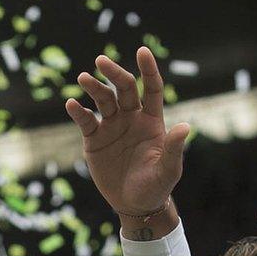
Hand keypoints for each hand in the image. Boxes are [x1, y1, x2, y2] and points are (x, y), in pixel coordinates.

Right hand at [65, 47, 191, 218]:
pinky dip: (78, 112)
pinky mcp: (94, 139)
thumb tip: (184, 126)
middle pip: (123, 89)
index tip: (142, 51)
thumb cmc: (156, 186)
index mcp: (152, 121)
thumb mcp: (168, 170)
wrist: (134, 204)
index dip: (148, 70)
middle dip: (113, 73)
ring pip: (103, 100)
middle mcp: (131, 118)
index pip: (151, 89)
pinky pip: (86, 121)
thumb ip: (174, 149)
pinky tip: (72, 104)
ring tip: (83, 78)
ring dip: (94, 88)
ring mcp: (112, 126)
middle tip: (100, 61)